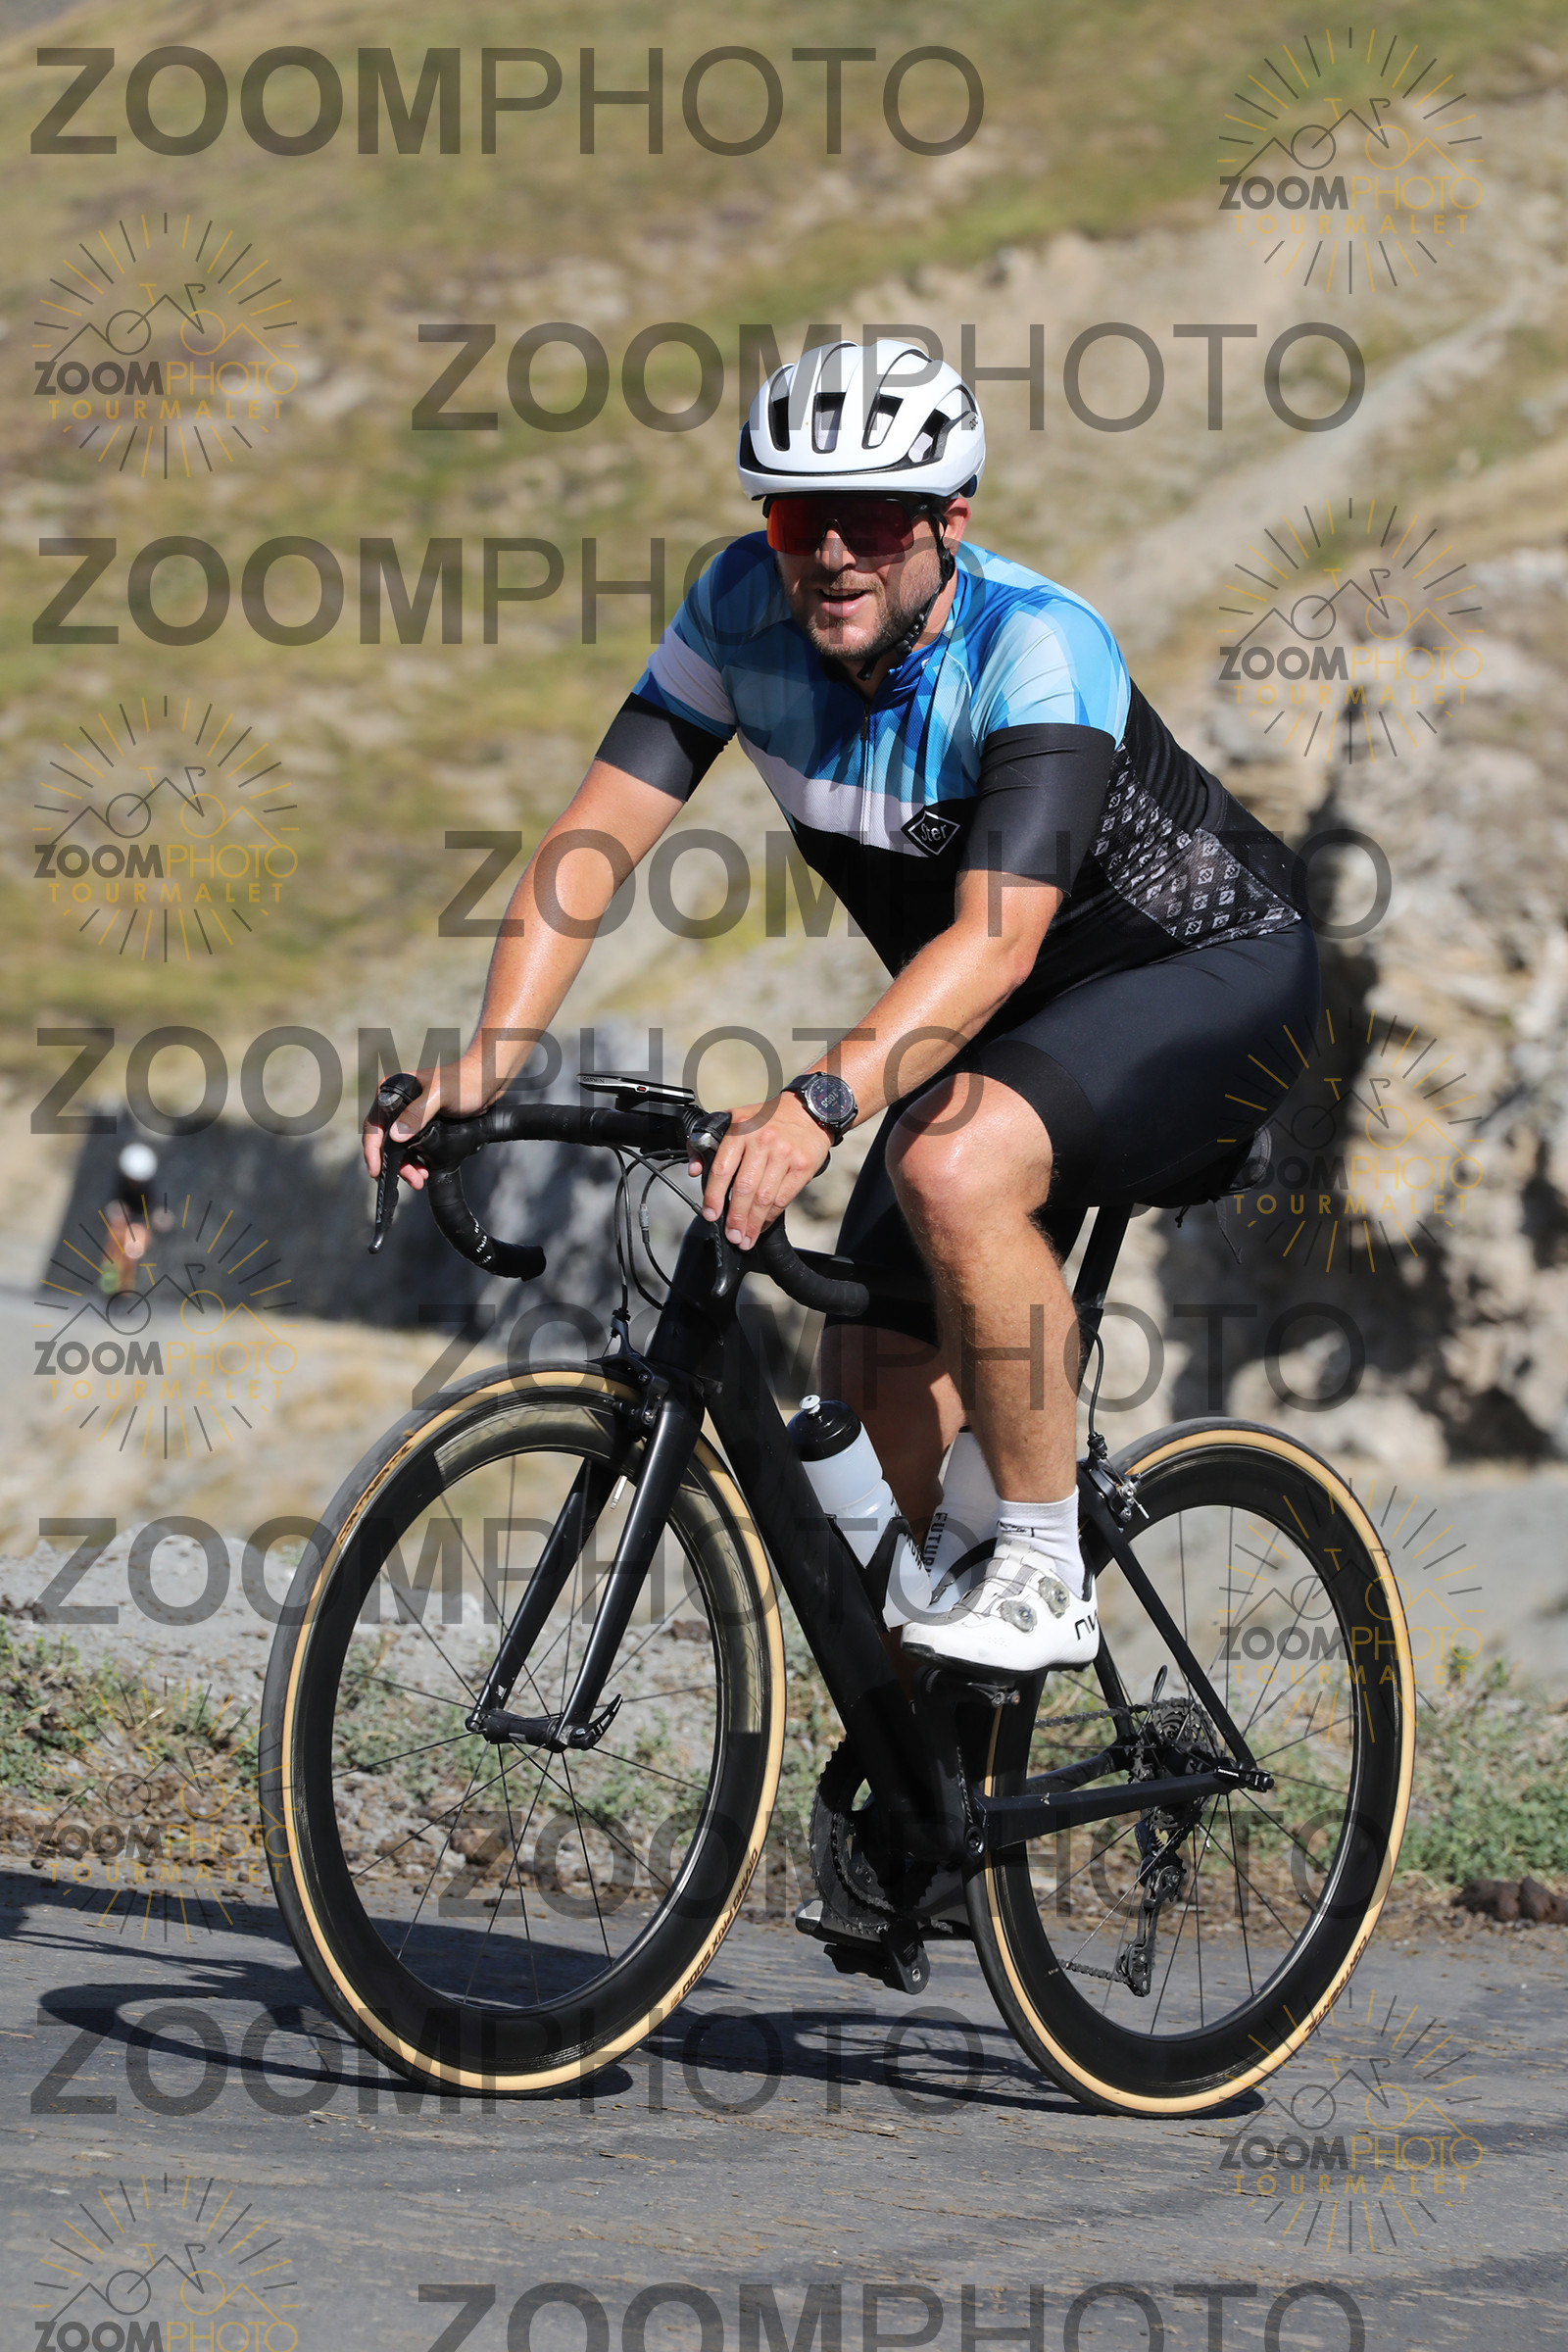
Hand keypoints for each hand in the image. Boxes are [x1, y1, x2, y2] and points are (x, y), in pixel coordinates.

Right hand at [362, 1058, 483, 1193]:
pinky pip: (413, 1147)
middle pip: (386, 1140)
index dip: (372, 1150)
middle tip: (411, 1180)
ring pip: (400, 1147)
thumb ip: (417, 1114)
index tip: (376, 1170)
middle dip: (395, 1164)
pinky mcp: (422, 1125)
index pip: (374, 1124)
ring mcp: (409, 1116)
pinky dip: (416, 1161)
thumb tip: (395, 1136)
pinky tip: (424, 1170)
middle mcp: (396, 1104)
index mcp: (391, 1090)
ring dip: (407, 1166)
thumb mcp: (439, 1096)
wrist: (486, 1083)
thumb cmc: (463, 1082)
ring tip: (420, 1179)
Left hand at [690, 1092, 830, 1249]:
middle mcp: (762, 1142)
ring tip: (745, 1239)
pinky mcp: (802, 1167)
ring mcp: (784, 1155)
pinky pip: (783, 1199)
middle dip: (736, 1218)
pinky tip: (762, 1226)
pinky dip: (770, 1217)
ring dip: (753, 1224)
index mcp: (740, 1130)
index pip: (723, 1169)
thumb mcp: (733, 1119)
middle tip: (731, 1236)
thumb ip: (707, 1142)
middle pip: (745, 1188)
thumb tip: (695, 1171)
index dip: (714, 1196)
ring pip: (764, 1198)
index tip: (710, 1215)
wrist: (807, 1111)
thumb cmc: (766, 1120)